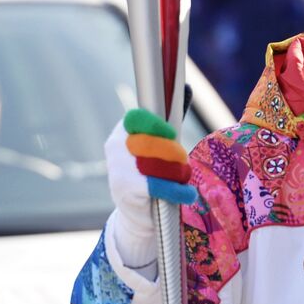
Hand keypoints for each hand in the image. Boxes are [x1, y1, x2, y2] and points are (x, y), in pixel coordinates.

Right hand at [105, 108, 196, 264]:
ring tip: (182, 179)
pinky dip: (178, 191)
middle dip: (175, 154)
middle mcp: (116, 148)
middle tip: (182, 165)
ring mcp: (118, 168)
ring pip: (159, 163)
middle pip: (154, 142)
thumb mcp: (159, 145)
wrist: (137, 216)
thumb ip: (170, 119)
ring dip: (178, 172)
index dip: (156, 125)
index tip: (171, 134)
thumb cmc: (152, 173)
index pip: (137, 118)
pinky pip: (159, 184)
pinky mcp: (126, 188)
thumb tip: (187, 87)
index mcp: (121, 133)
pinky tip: (187, 195)